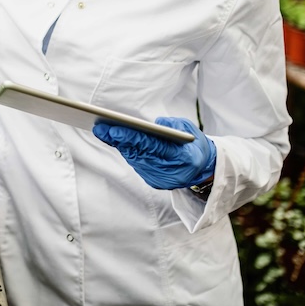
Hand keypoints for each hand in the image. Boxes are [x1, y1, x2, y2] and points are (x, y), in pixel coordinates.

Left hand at [92, 117, 215, 190]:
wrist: (204, 168)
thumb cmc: (194, 144)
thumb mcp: (189, 129)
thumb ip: (173, 125)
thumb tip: (155, 124)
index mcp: (184, 158)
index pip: (153, 146)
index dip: (132, 138)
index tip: (114, 129)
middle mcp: (171, 172)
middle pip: (139, 153)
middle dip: (118, 140)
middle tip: (100, 128)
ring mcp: (162, 179)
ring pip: (135, 159)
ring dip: (119, 145)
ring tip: (103, 131)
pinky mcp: (155, 181)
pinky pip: (137, 164)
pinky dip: (126, 152)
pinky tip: (114, 141)